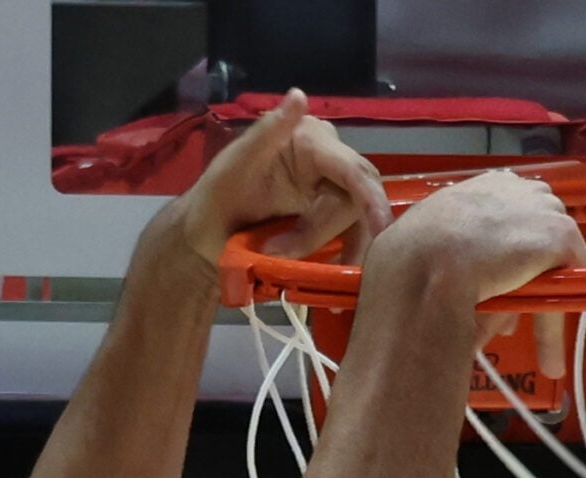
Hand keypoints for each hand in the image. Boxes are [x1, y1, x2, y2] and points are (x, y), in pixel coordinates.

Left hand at [170, 90, 392, 270]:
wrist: (206, 235)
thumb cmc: (215, 198)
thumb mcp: (236, 165)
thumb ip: (267, 132)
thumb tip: (299, 96)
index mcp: (308, 139)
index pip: (350, 167)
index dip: (369, 197)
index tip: (380, 227)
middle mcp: (327, 158)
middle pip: (357, 196)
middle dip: (327, 229)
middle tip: (285, 251)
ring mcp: (329, 186)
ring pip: (354, 219)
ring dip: (323, 243)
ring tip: (281, 255)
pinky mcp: (327, 211)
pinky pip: (348, 233)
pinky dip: (341, 253)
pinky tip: (327, 273)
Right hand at [361, 170, 585, 377]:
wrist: (421, 264)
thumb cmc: (407, 264)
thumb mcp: (424, 250)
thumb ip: (449, 258)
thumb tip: (468, 296)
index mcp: (478, 188)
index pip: (510, 215)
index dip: (514, 257)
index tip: (509, 287)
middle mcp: (513, 189)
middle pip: (539, 236)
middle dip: (536, 281)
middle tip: (525, 324)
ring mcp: (538, 210)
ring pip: (557, 263)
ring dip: (556, 308)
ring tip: (552, 358)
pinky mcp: (557, 236)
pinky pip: (585, 272)